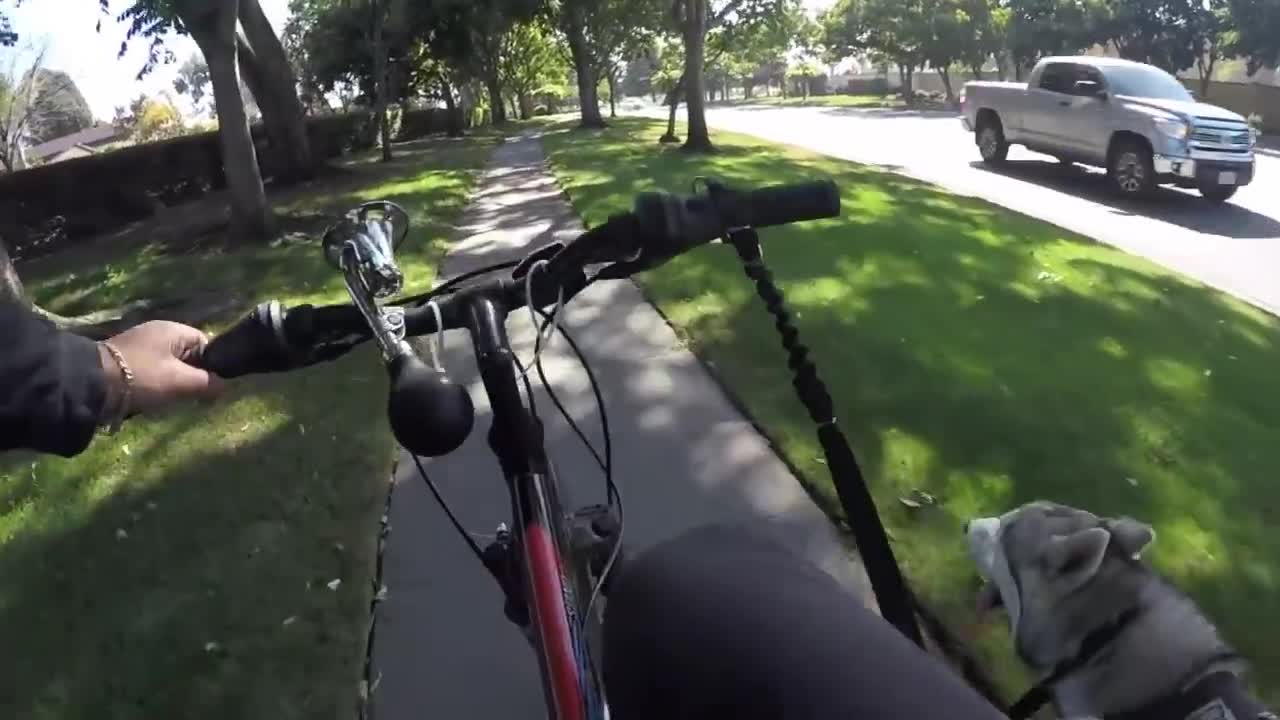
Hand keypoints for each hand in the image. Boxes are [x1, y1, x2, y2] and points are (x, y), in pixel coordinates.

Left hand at [100, 321, 225, 417]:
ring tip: (170, 398)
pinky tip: (152, 395)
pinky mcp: (126, 358)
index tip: (208, 385)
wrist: (91, 383)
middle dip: (192, 375)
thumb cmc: (142, 377)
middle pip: (188, 355)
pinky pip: (152, 369)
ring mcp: (140, 344)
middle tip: (191, 395)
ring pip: (170, 364)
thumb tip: (225, 386)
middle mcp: (157, 332)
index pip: (205, 343)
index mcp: (173, 329)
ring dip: (173, 381)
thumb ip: (207, 382)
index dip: (211, 364)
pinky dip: (156, 382)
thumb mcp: (180, 381)